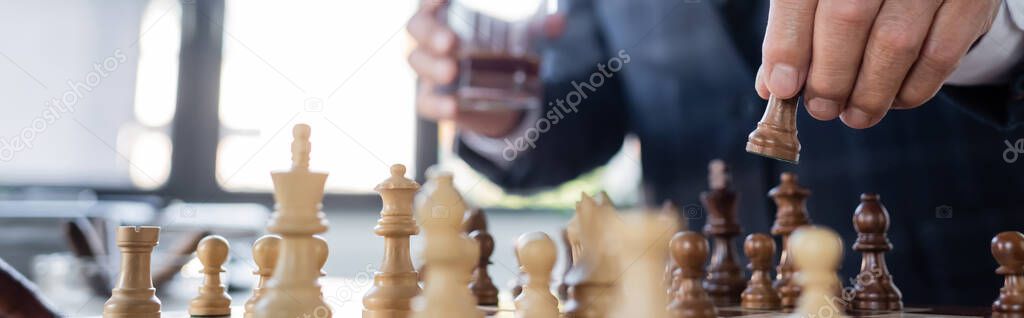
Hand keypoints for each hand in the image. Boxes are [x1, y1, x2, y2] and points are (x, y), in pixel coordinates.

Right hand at [406, 1, 523, 136]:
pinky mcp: (430, 96)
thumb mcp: (516, 36)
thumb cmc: (493, 49)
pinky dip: (437, 104)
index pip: (431, 2)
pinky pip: (425, 101)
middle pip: (417, 28)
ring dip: (432, 67)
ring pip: (417, 62)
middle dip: (431, 33)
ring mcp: (427, 67)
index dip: (432, 0)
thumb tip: (558, 24)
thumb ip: (535, 28)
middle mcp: (431, 37)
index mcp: (446, 13)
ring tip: (452, 73)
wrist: (488, 93)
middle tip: (451, 43)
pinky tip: (452, 107)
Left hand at [756, 0, 999, 128]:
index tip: (783, 87)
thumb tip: (773, 86)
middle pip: (847, 19)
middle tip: (821, 108)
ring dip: (869, 93)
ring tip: (855, 114)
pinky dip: (913, 89)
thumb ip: (796, 33)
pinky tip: (895, 100)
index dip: (788, 45)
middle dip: (829, 76)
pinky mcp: (970, 1)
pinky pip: (940, 55)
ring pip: (894, 43)